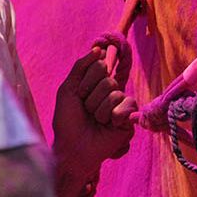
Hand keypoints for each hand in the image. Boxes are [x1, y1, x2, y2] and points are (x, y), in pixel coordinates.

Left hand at [51, 37, 138, 180]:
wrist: (72, 148)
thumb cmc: (67, 121)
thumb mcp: (68, 90)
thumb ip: (80, 67)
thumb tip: (98, 49)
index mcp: (97, 84)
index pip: (100, 66)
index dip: (86, 82)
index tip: (79, 96)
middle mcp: (111, 93)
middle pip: (108, 80)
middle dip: (91, 98)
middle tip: (87, 112)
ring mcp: (121, 106)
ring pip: (115, 93)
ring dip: (99, 110)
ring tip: (96, 121)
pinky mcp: (129, 120)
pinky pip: (127, 106)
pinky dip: (114, 116)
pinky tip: (109, 126)